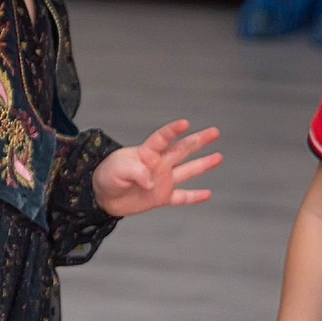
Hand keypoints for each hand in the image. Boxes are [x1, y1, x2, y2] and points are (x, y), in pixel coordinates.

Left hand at [92, 120, 222, 217]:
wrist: (102, 196)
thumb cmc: (107, 176)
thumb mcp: (117, 169)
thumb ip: (135, 172)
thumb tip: (151, 183)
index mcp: (147, 152)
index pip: (162, 138)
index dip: (173, 131)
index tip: (185, 123)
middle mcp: (159, 164)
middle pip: (182, 149)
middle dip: (198, 140)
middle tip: (215, 131)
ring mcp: (162, 180)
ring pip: (188, 170)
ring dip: (203, 164)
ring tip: (219, 156)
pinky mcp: (162, 197)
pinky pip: (182, 197)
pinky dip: (195, 197)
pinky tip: (208, 194)